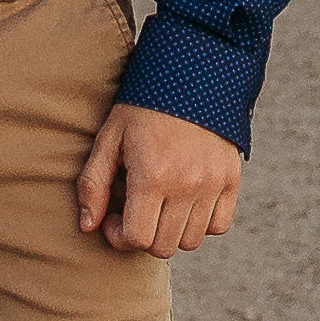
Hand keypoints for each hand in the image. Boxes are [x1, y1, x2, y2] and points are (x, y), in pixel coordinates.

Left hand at [76, 102, 243, 259]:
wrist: (190, 73)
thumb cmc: (141, 107)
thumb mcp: (109, 139)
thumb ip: (93, 185)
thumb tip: (88, 227)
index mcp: (152, 176)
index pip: (137, 239)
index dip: (118, 236)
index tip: (113, 217)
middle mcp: (187, 185)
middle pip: (163, 246)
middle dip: (142, 237)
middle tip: (134, 212)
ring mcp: (213, 184)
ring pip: (191, 241)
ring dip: (170, 231)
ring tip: (160, 206)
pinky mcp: (231, 179)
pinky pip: (219, 225)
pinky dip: (201, 223)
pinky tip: (185, 202)